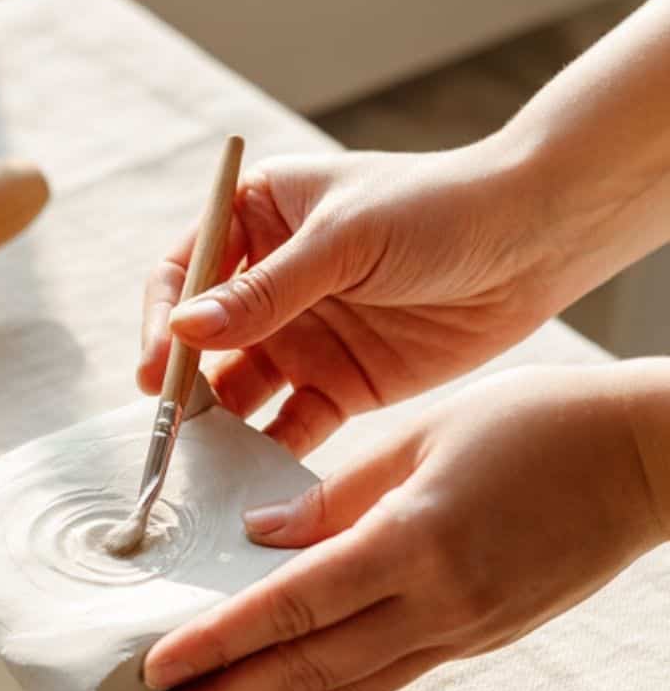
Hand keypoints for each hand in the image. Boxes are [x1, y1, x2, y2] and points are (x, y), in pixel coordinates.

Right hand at [140, 135, 561, 455]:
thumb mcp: (346, 238)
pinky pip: (290, 427)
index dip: (165, 321)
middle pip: (202, 342)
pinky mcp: (340, 385)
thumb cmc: (437, 208)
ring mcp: (303, 337)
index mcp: (259, 220)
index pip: (184, 273)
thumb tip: (185, 329)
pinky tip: (258, 482)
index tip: (159, 368)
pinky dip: (270, 453)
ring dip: (219, 426)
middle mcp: (270, 283)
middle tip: (171, 429)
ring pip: (239, 391)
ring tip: (204, 463)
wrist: (531, 243)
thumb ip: (267, 290)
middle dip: (182, 385)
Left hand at [142, 366, 662, 690]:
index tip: (156, 667)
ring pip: (345, 689)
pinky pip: (387, 678)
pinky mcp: (480, 638)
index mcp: (412, 542)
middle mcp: (435, 604)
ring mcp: (463, 632)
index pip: (290, 606)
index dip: (217, 643)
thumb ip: (336, 493)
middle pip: (307, 669)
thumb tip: (256, 536)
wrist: (649, 462)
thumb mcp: (425, 433)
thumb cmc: (539, 425)